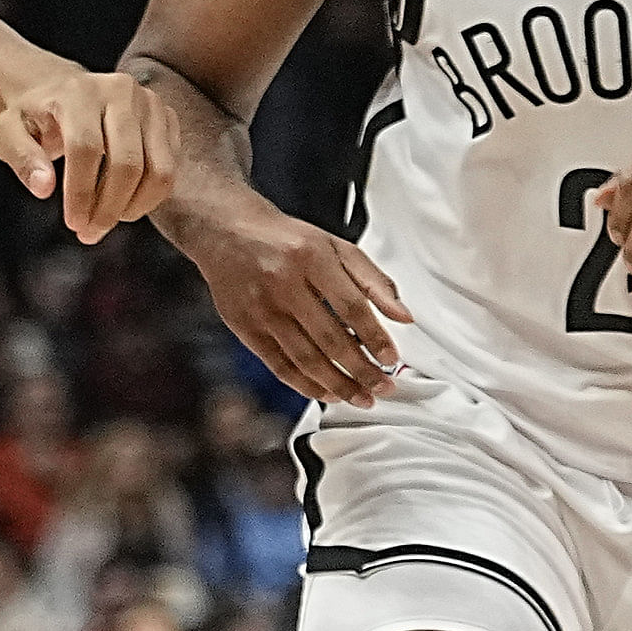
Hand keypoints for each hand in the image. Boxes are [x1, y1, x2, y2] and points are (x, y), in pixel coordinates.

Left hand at [0, 65, 176, 241]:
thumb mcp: (7, 133)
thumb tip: (44, 188)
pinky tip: (123, 204)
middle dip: (109, 208)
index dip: (81, 193)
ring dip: (133, 207)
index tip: (73, 223)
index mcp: (78, 92)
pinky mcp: (166, 116)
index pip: (86, 149)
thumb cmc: (31, 116)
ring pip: (158, 169)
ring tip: (106, 220)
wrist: (58, 88)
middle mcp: (119, 91)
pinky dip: (149, 196)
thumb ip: (22, 158)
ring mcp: (149, 102)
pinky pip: (170, 167)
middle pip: (127, 163)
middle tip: (89, 232)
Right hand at [179, 199, 408, 405]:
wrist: (227, 232)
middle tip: (382, 387)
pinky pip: (279, 365)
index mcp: (312, 258)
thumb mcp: (335, 246)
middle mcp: (284, 284)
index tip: (391, 358)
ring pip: (305, 358)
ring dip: (336, 384)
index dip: (374, 336)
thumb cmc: (287, 240)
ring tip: (360, 398)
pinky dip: (305, 384)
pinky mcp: (244, 327)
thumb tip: (403, 316)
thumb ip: (372, 280)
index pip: (351, 305)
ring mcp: (261, 309)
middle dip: (360, 369)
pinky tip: (326, 393)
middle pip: (330, 338)